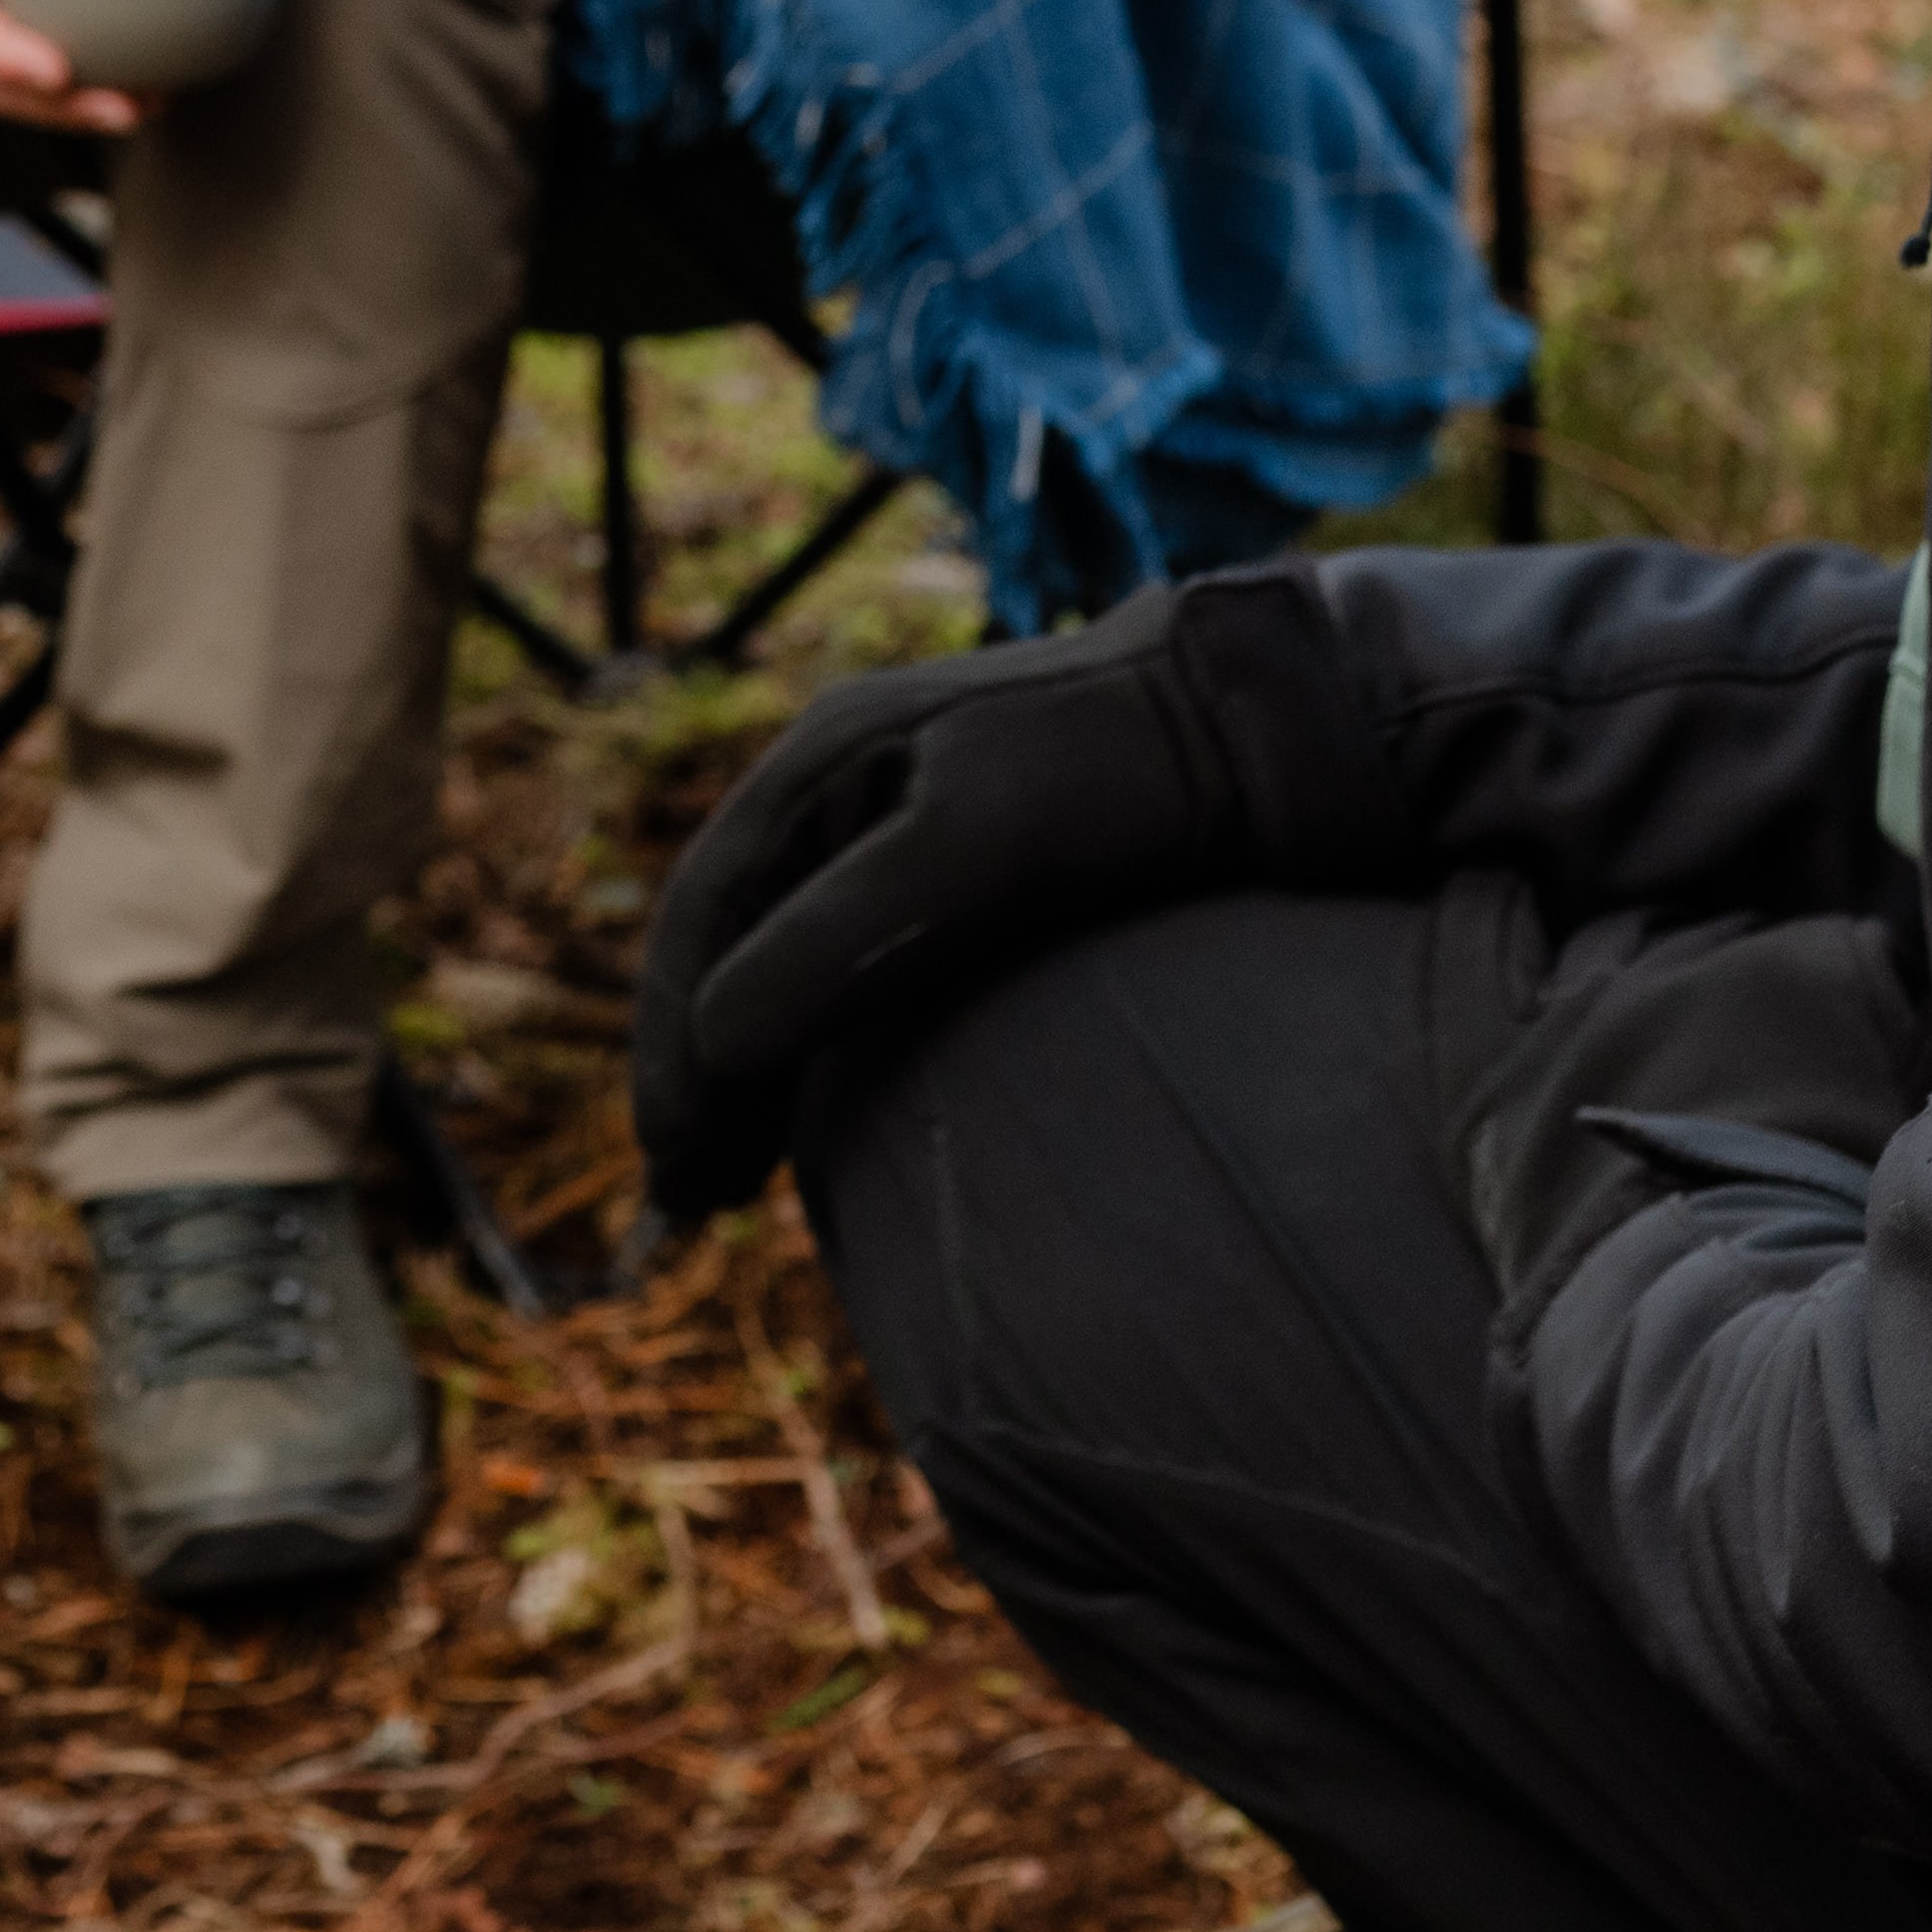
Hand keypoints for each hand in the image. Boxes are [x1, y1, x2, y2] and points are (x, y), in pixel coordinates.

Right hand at [0, 0, 143, 136]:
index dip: (3, 54)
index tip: (57, 72)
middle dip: (60, 105)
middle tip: (126, 108)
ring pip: (26, 97)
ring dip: (85, 111)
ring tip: (147, 105)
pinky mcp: (18, 44)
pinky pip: (51, 88)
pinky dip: (94, 96)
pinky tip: (148, 95)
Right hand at [629, 567, 1396, 1222]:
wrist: (1256, 732)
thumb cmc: (1119, 777)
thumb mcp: (978, 848)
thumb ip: (844, 936)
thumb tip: (716, 1045)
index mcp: (819, 761)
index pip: (703, 916)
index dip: (675, 1046)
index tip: (677, 1164)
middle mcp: (841, 789)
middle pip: (727, 944)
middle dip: (699, 1070)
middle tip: (693, 1198)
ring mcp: (895, 826)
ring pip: (780, 960)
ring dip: (747, 1069)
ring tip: (734, 1182)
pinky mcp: (958, 869)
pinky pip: (846, 967)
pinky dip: (812, 1046)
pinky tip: (820, 1115)